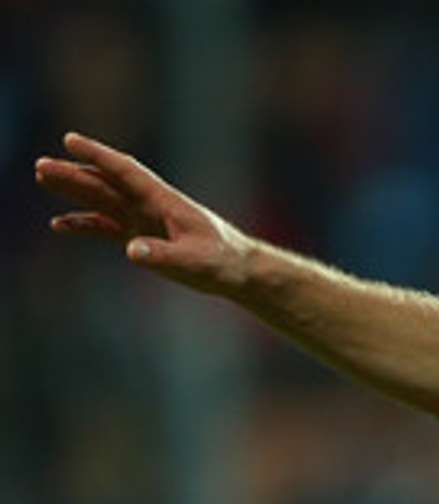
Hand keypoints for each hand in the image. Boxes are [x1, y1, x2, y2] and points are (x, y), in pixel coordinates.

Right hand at [35, 132, 254, 295]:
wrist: (240, 271)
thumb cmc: (223, 263)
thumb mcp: (196, 262)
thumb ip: (164, 256)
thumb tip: (131, 250)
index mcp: (165, 201)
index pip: (127, 172)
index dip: (100, 156)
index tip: (71, 140)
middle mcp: (151, 206)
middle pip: (107, 183)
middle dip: (75, 173)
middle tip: (41, 166)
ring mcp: (146, 220)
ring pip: (103, 200)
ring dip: (74, 190)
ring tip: (42, 177)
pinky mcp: (144, 237)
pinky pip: (107, 226)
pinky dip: (85, 223)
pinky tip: (60, 224)